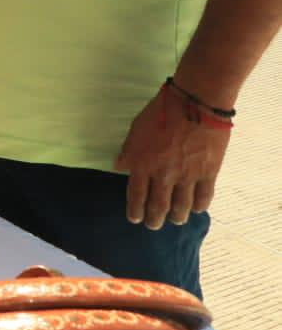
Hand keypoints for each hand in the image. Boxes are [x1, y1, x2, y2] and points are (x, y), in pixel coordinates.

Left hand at [113, 87, 230, 229]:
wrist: (195, 103)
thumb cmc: (161, 111)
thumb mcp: (136, 128)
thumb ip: (128, 151)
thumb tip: (119, 167)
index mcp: (142, 163)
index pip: (136, 196)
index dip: (135, 211)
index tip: (135, 219)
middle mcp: (164, 174)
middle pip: (159, 206)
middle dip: (155, 220)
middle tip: (154, 225)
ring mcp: (187, 176)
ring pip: (182, 207)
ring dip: (177, 217)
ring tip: (175, 221)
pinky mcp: (209, 173)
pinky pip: (203, 197)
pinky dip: (199, 207)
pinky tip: (196, 209)